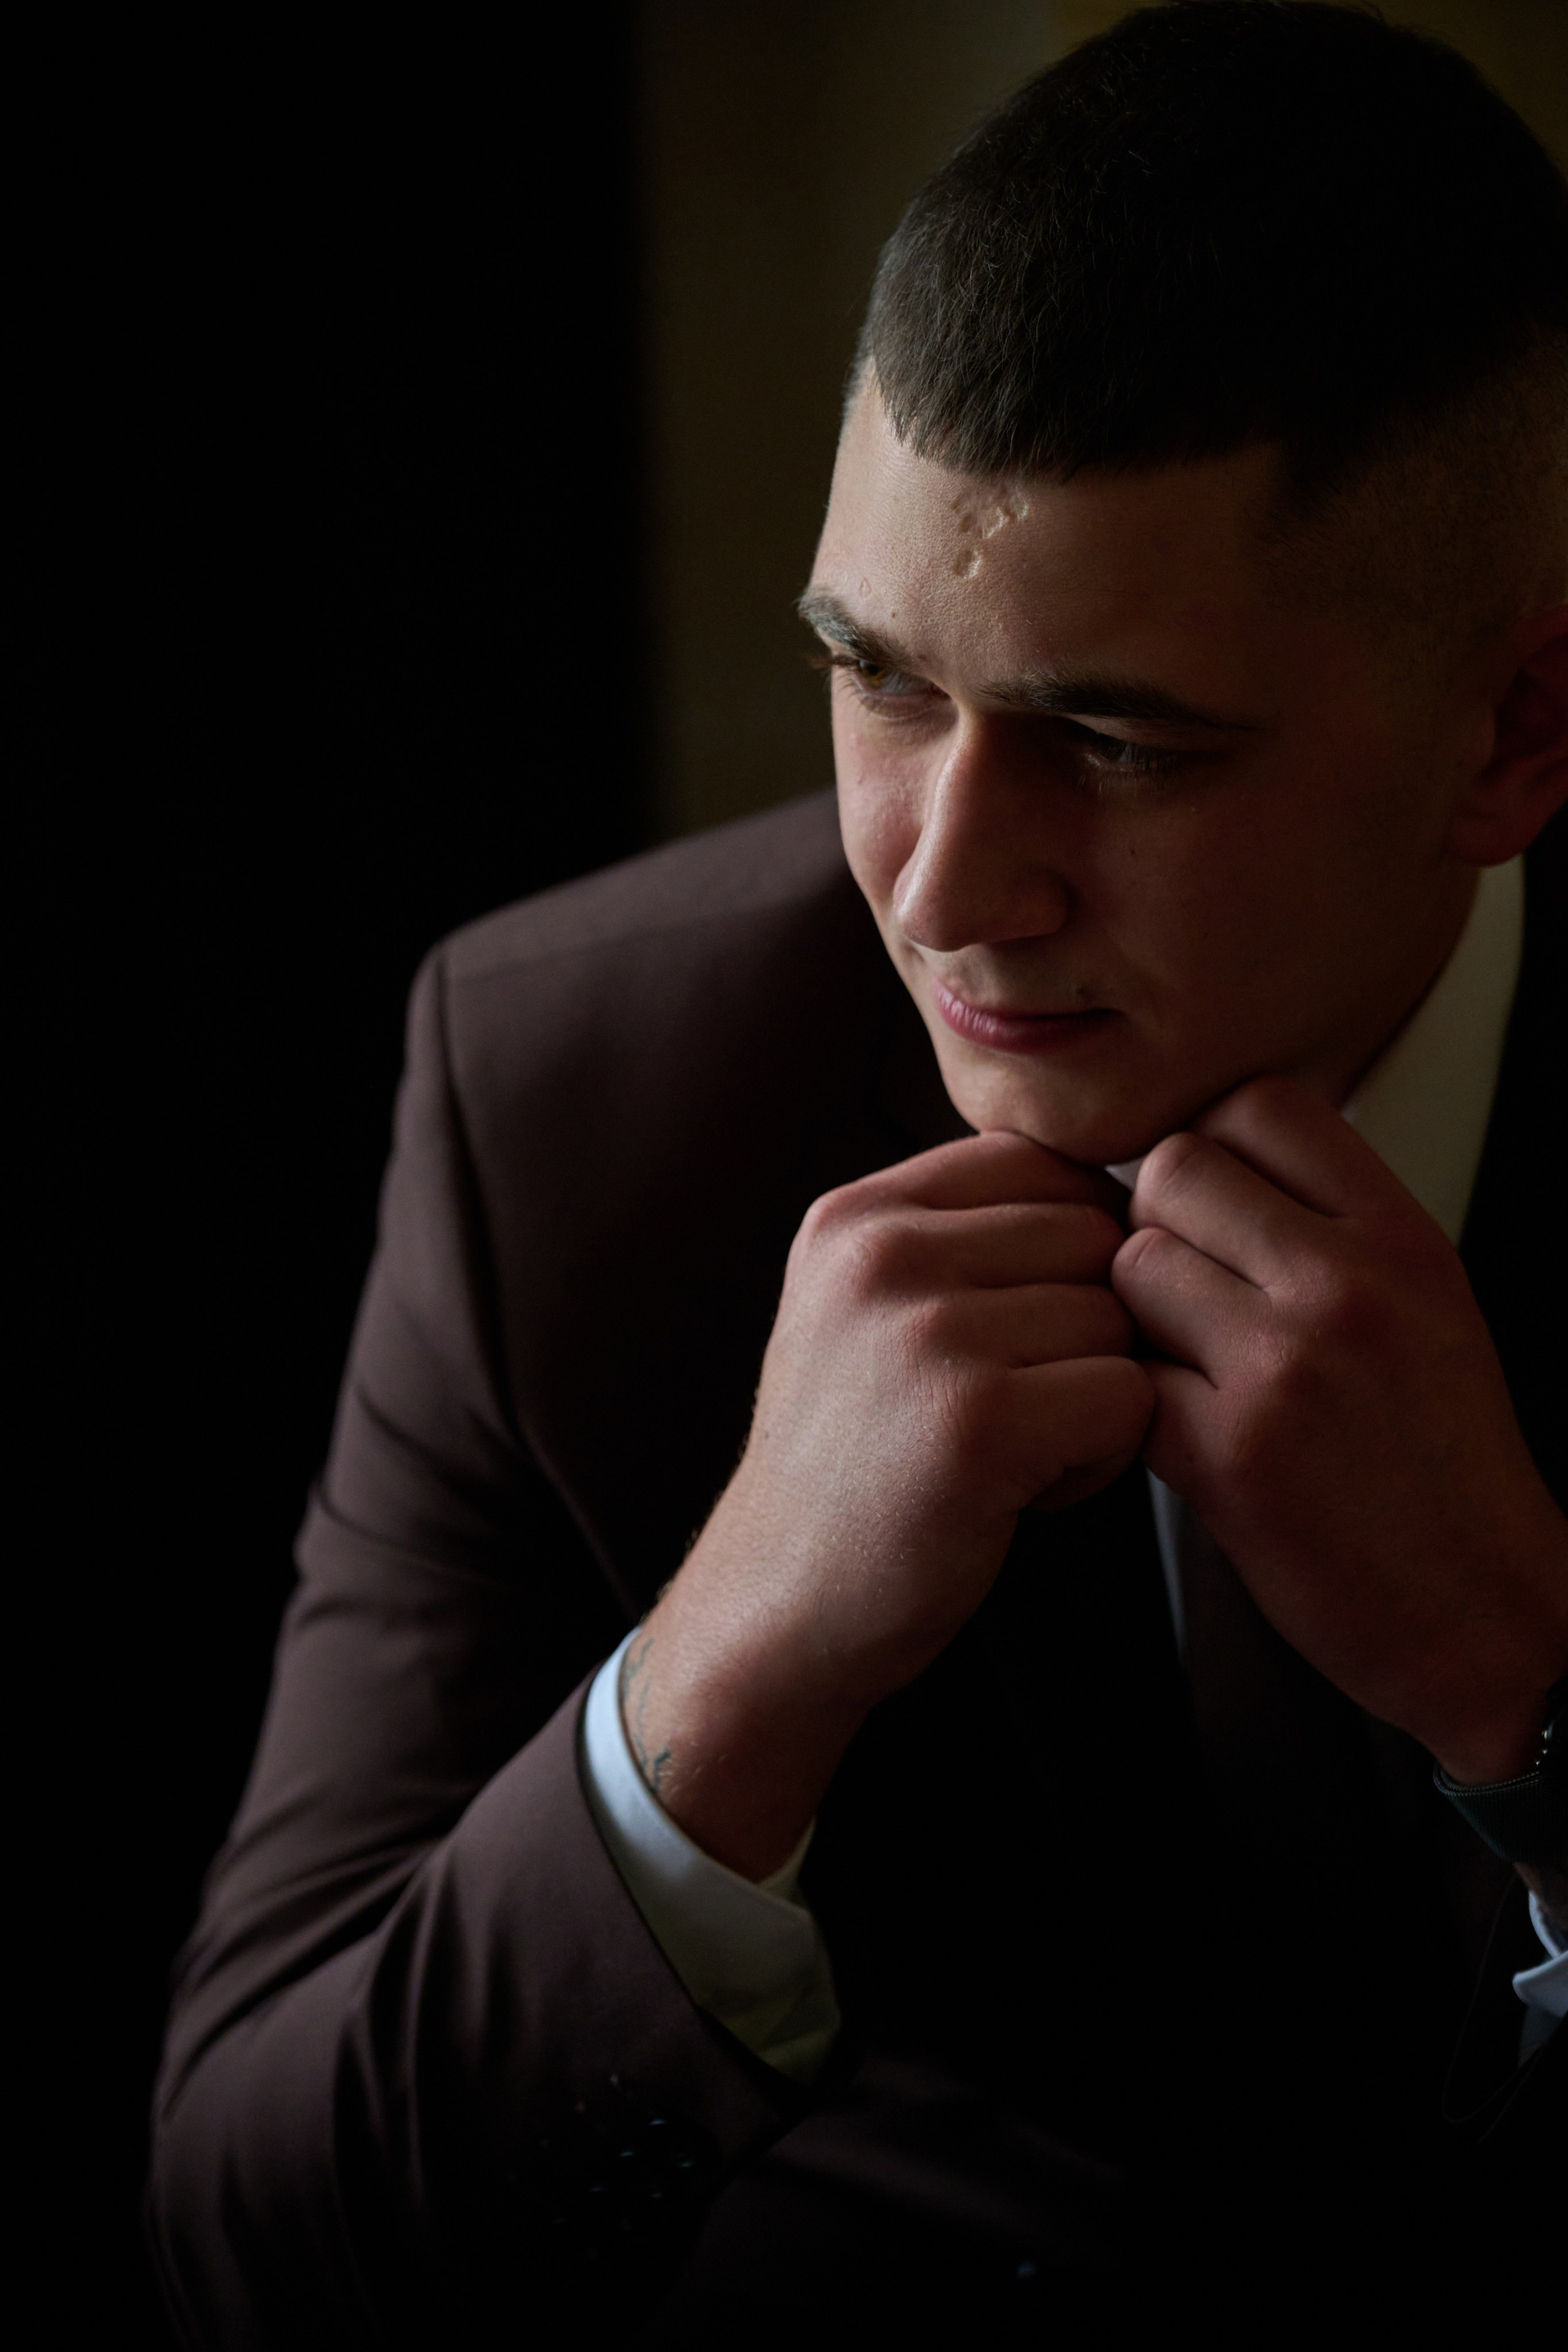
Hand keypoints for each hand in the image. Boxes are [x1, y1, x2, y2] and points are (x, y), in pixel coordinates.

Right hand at [622, 1133, 1152, 1875]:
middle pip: (1094, 1236)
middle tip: (1014, 1403)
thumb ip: (958, 1234)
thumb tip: (1120, 1186)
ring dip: (1095, 1396)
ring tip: (1009, 1450)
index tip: (1015, 1330)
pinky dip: (1099, 1458)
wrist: (778, 1607)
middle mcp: (883, 1254)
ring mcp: (928, 1333)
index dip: (1065, 1248)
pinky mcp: (979, 1420)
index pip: (1039, 1160)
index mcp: (856, 1216)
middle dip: (1086, 1324)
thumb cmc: (853, 1463)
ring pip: (1119, 1318)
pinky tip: (1023, 1491)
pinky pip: (1129, 1398)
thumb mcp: (862, 1310)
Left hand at [1111, 1077, 1567, 1783]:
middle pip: (1174, 1170)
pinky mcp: (1231, 1454)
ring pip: (1133, 1266)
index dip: (1214, 1149)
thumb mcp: (1424, 1301)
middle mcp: (1349, 1284)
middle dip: (1159, 1225)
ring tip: (1187, 1366)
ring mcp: (1287, 1366)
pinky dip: (1132, 1403)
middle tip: (1185, 1294)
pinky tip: (1179, 1432)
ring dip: (1137, 1314)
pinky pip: (1123, 1374)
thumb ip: (1327, 1223)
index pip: (1259, 1105)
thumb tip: (1205, 1157)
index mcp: (1402, 1237)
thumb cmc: (1442, 1460)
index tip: (1216, 1209)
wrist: (1486, 1612)